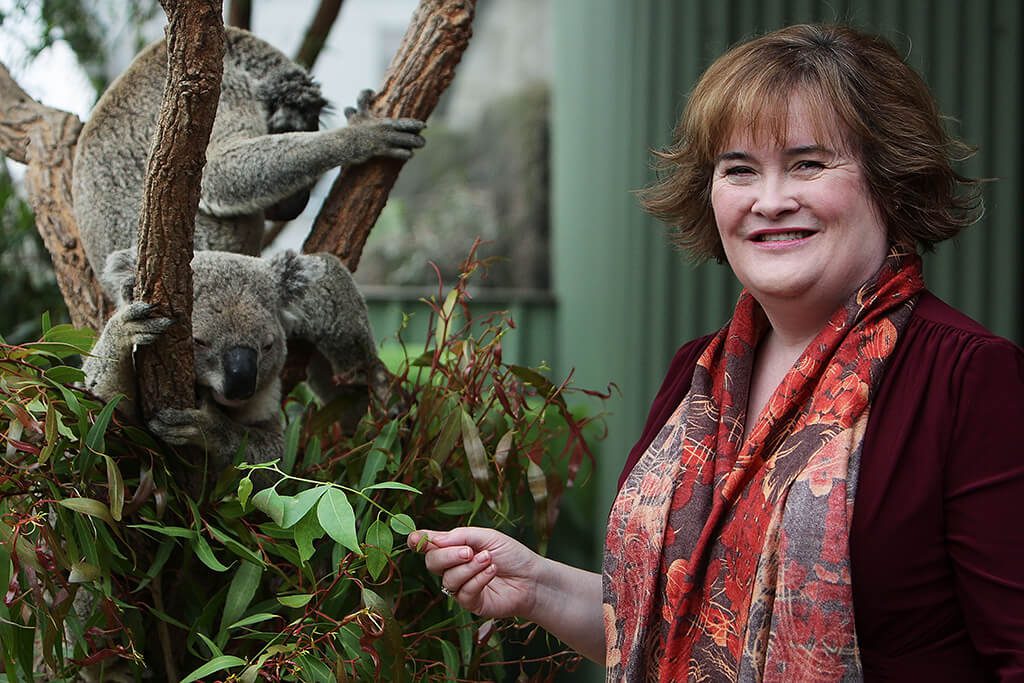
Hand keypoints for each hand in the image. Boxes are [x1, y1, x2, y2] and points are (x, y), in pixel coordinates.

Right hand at [408, 527, 541, 619]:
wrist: (532, 577)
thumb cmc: (512, 554)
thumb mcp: (487, 537)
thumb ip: (459, 536)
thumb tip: (431, 539)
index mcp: (456, 548)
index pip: (430, 545)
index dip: (419, 542)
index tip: (414, 539)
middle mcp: (454, 567)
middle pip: (432, 562)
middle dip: (448, 555)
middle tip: (469, 551)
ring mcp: (461, 586)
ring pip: (448, 578)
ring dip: (469, 568)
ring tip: (489, 560)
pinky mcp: (471, 603)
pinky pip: (463, 593)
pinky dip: (478, 579)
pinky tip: (492, 572)